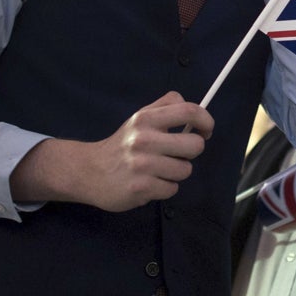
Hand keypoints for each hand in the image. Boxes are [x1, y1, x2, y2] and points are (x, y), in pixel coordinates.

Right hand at [11, 91, 214, 211]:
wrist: (89, 171)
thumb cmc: (123, 143)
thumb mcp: (140, 117)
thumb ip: (166, 107)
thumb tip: (197, 111)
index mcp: (146, 119)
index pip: (189, 111)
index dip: (206, 120)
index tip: (206, 130)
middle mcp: (144, 140)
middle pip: (195, 145)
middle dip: (191, 151)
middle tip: (177, 153)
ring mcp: (143, 165)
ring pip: (185, 170)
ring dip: (176, 172)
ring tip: (158, 168)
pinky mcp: (141, 188)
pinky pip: (172, 188)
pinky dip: (164, 187)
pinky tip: (149, 181)